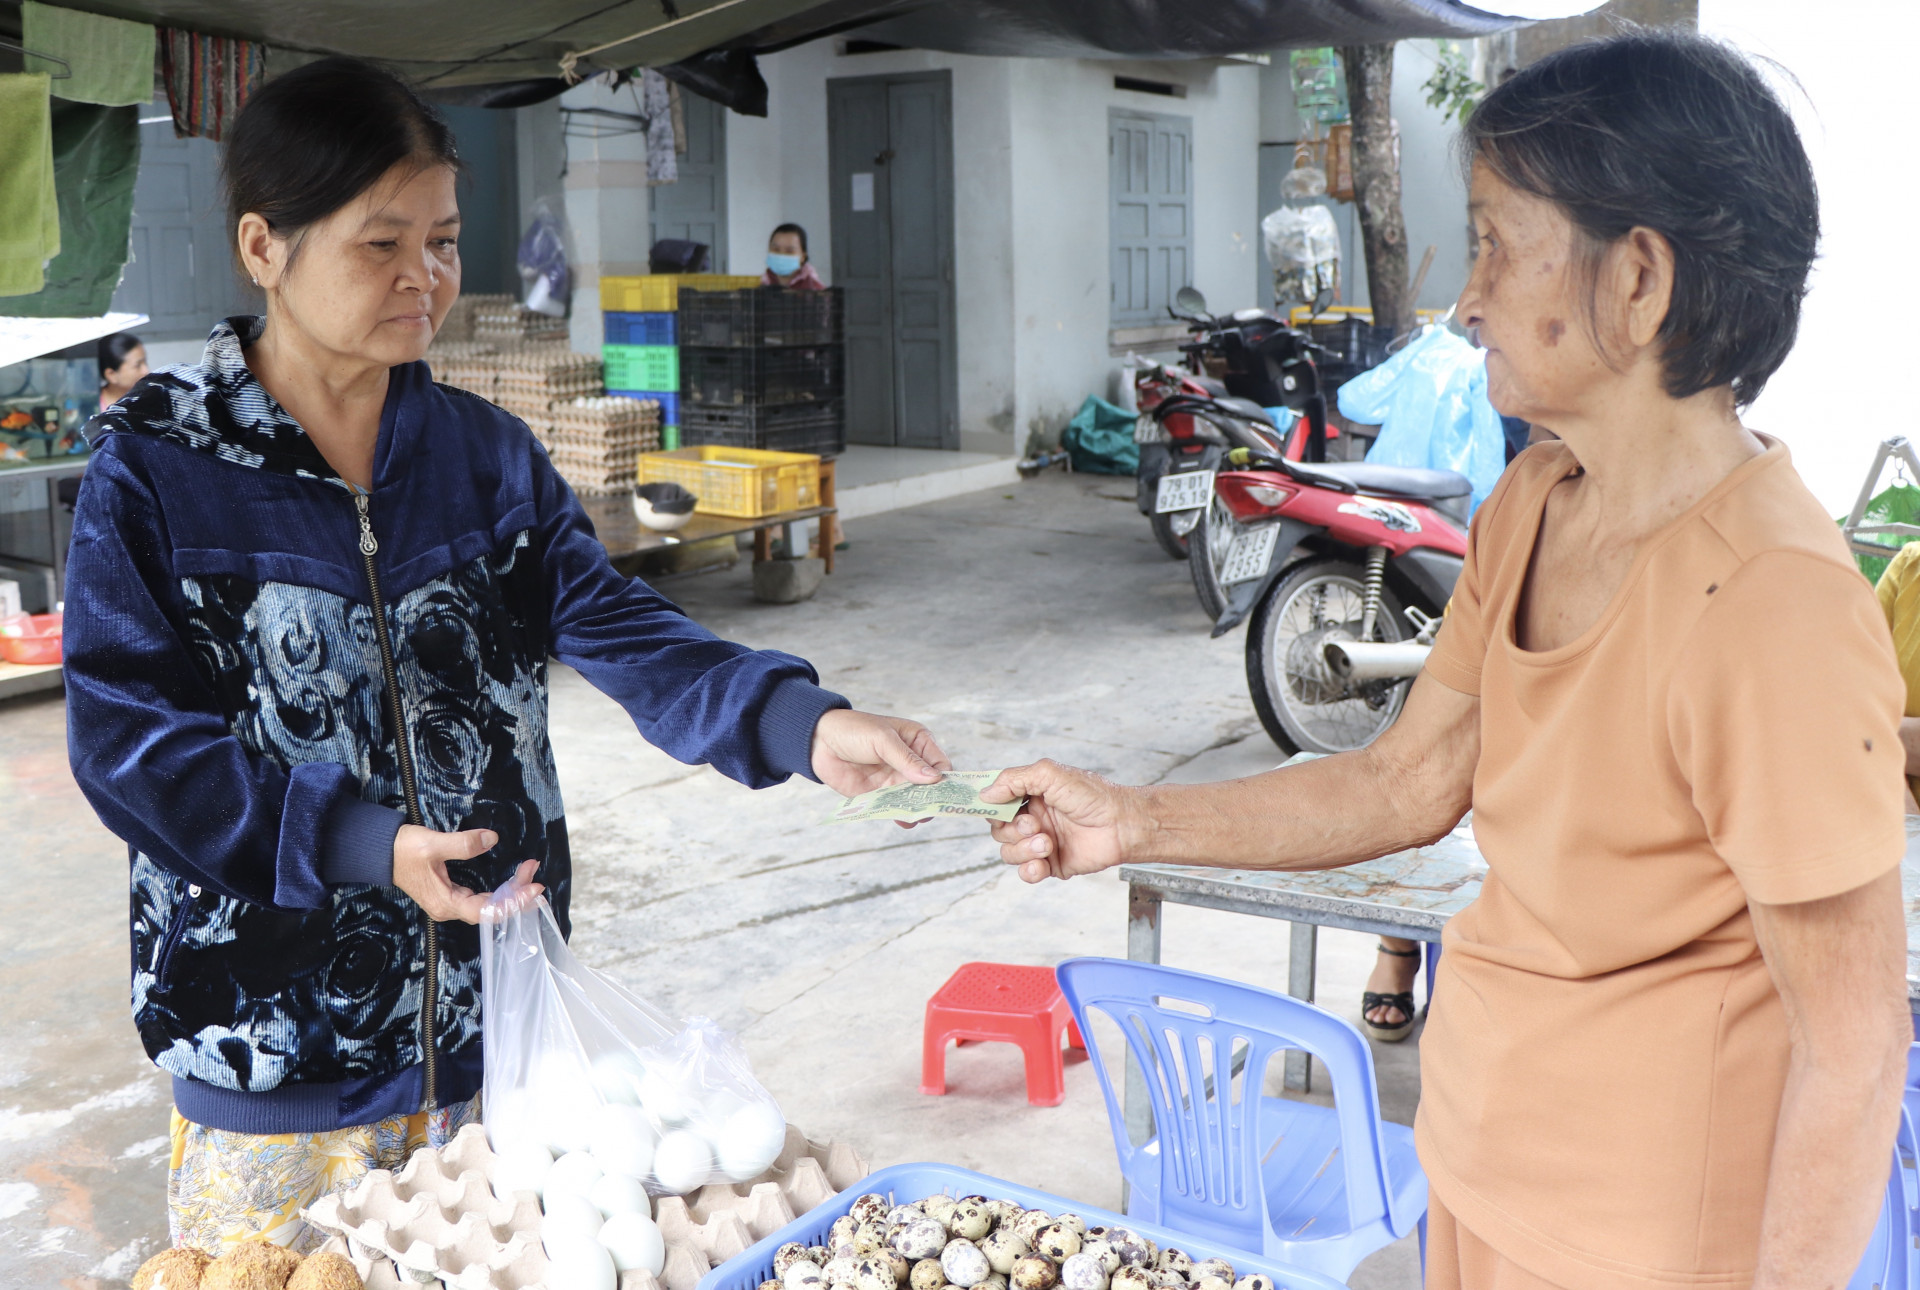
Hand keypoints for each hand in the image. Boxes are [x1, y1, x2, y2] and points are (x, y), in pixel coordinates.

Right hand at [394, 826, 541, 924]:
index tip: (534, 888)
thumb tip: (491, 839)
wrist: (381, 851)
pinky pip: (482, 898)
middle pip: (492, 909)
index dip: (513, 902)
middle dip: (517, 892)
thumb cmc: (403, 850)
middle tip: (533, 870)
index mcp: (446, 903)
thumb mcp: (433, 844)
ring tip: (528, 871)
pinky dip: (499, 889)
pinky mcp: (451, 894)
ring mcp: (450, 902)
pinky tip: (513, 880)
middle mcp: (450, 908)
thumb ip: (463, 843)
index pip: (487, 912)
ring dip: (510, 890)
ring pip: (488, 903)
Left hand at [810, 709, 951, 806]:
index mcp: (918, 742)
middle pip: (930, 787)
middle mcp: (910, 764)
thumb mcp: (882, 739)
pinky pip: (893, 808)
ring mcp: (895, 781)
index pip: (941, 765)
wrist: (818, 741)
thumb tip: (934, 778)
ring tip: (916, 817)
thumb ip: (906, 759)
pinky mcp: (879, 795)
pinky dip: (899, 815)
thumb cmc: (854, 730)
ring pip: (914, 800)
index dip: (945, 780)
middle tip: (931, 810)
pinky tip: (902, 820)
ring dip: (917, 809)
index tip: (945, 794)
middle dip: (932, 799)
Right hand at [982, 760, 1143, 881]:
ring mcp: (1041, 843)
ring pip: (1009, 853)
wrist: (1122, 825)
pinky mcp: (1052, 864)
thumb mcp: (1050, 774)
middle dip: (1013, 831)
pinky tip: (1043, 861)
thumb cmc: (1093, 796)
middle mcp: (1034, 820)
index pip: (998, 804)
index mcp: (1032, 796)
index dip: (991, 808)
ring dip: (1023, 850)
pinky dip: (1029, 869)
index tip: (991, 810)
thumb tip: (985, 793)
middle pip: (999, 831)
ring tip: (1047, 843)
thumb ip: (1014, 779)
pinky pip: (1026, 873)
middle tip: (1035, 826)